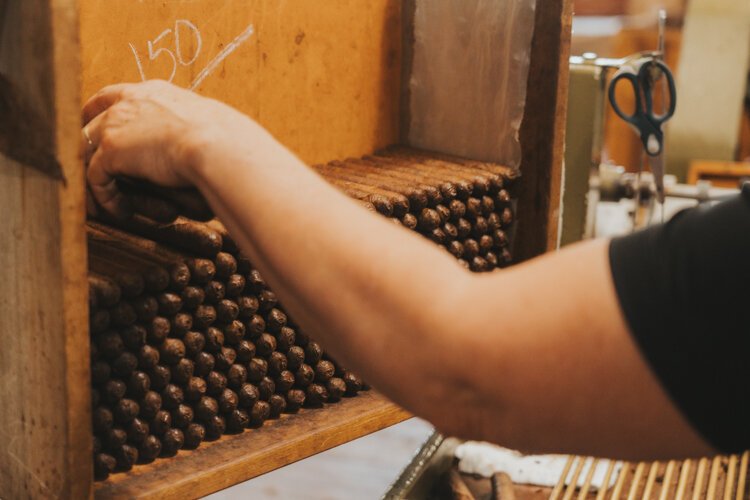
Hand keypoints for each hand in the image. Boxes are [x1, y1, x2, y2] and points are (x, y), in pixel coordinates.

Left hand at [82, 80, 254, 217]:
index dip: (103, 114)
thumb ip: (191, 132)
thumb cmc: (226, 141)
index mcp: (154, 93)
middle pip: (91, 119)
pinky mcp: (111, 150)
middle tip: (92, 173)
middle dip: (87, 145)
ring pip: (86, 150)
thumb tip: (202, 150)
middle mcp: (130, 101)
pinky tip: (122, 212)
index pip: (114, 96)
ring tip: (109, 201)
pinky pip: (96, 178)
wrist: (218, 145)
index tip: (102, 132)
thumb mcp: (206, 128)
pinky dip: (106, 198)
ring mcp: (116, 124)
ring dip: (96, 178)